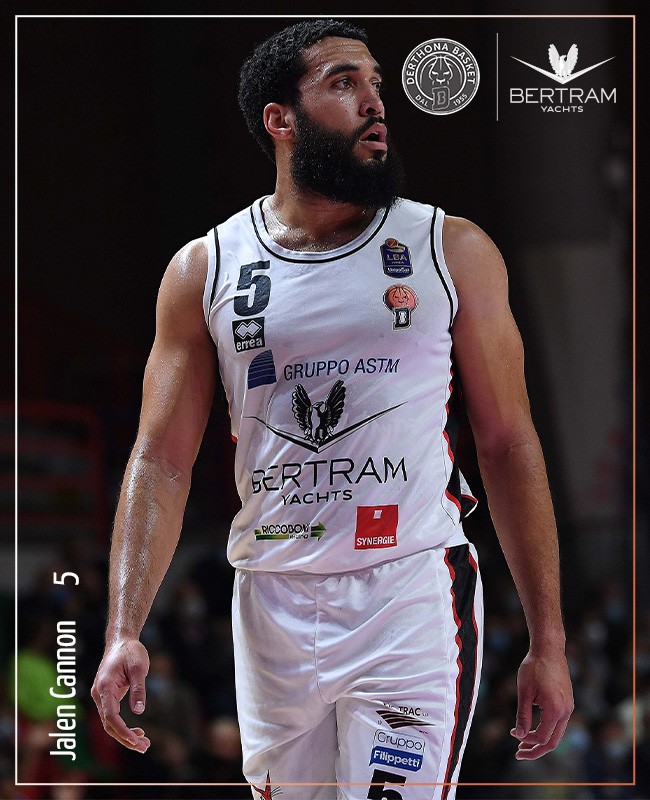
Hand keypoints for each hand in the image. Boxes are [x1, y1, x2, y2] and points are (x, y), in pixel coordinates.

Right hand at [91, 638, 150, 752]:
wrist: (121, 641)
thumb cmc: (131, 651)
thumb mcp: (139, 667)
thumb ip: (138, 689)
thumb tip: (139, 711)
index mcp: (105, 686)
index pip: (110, 716)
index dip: (122, 730)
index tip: (136, 739)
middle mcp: (99, 693)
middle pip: (108, 724)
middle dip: (125, 738)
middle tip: (144, 747)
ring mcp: (101, 696)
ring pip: (109, 723)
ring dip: (124, 735)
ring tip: (144, 744)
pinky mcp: (106, 696)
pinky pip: (112, 716)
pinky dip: (123, 727)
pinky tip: (137, 732)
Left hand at [510, 648, 573, 759]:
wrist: (549, 649)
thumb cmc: (533, 667)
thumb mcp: (524, 691)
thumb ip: (523, 715)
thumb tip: (520, 736)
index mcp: (555, 710)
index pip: (542, 738)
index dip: (527, 741)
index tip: (512, 735)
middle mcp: (566, 711)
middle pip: (553, 742)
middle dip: (536, 750)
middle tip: (519, 753)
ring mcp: (569, 707)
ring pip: (557, 733)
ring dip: (541, 740)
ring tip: (524, 742)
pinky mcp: (567, 702)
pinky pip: (558, 723)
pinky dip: (547, 729)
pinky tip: (534, 727)